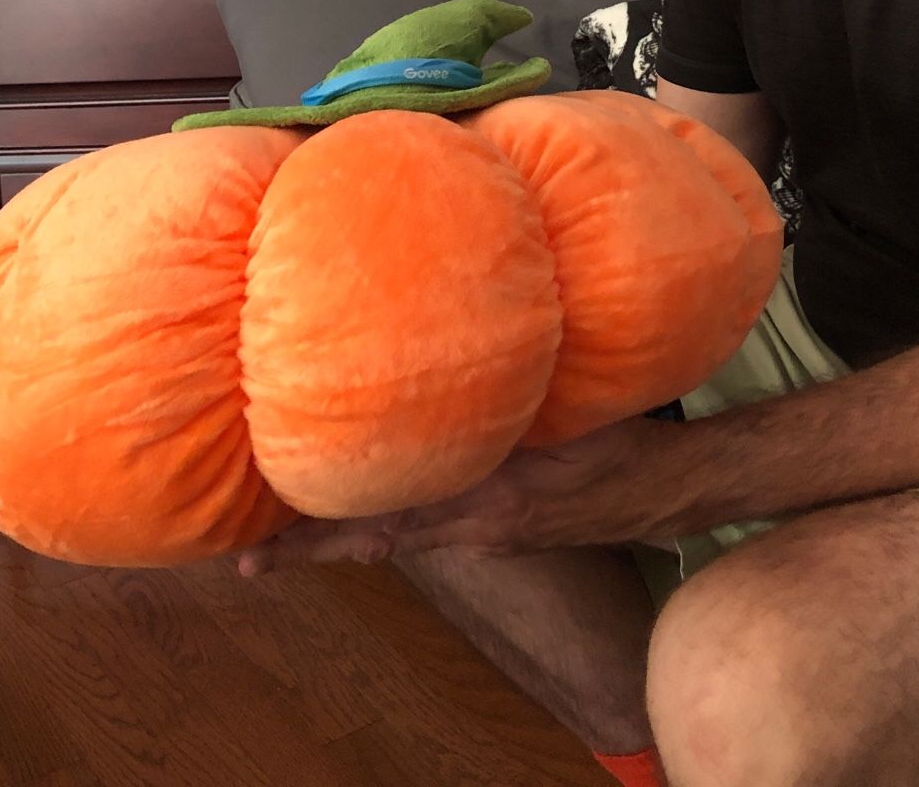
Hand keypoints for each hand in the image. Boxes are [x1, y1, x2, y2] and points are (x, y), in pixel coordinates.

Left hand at [238, 418, 680, 574]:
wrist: (671, 490)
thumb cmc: (626, 441)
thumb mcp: (573, 412)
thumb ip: (512, 398)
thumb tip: (459, 361)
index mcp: (488, 502)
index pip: (390, 521)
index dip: (324, 535)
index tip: (264, 549)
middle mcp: (477, 529)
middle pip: (378, 539)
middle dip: (313, 546)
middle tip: (247, 558)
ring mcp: (487, 537)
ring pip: (399, 535)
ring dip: (344, 533)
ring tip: (281, 534)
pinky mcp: (498, 530)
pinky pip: (429, 527)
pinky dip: (387, 520)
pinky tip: (362, 507)